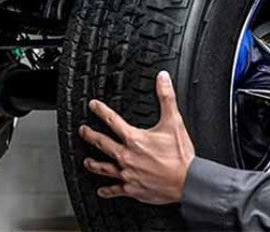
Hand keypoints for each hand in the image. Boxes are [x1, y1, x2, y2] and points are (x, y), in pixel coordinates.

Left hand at [78, 71, 194, 203]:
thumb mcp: (174, 122)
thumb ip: (167, 98)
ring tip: (87, 161)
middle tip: (83, 131)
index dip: (101, 111)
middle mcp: (127, 156)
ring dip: (94, 164)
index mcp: (135, 139)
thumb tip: (162, 79)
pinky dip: (108, 190)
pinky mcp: (132, 188)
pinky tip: (102, 190)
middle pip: (103, 143)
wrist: (186, 181)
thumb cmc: (180, 156)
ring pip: (104, 168)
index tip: (93, 106)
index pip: (112, 121)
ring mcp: (128, 173)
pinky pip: (115, 189)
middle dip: (90, 136)